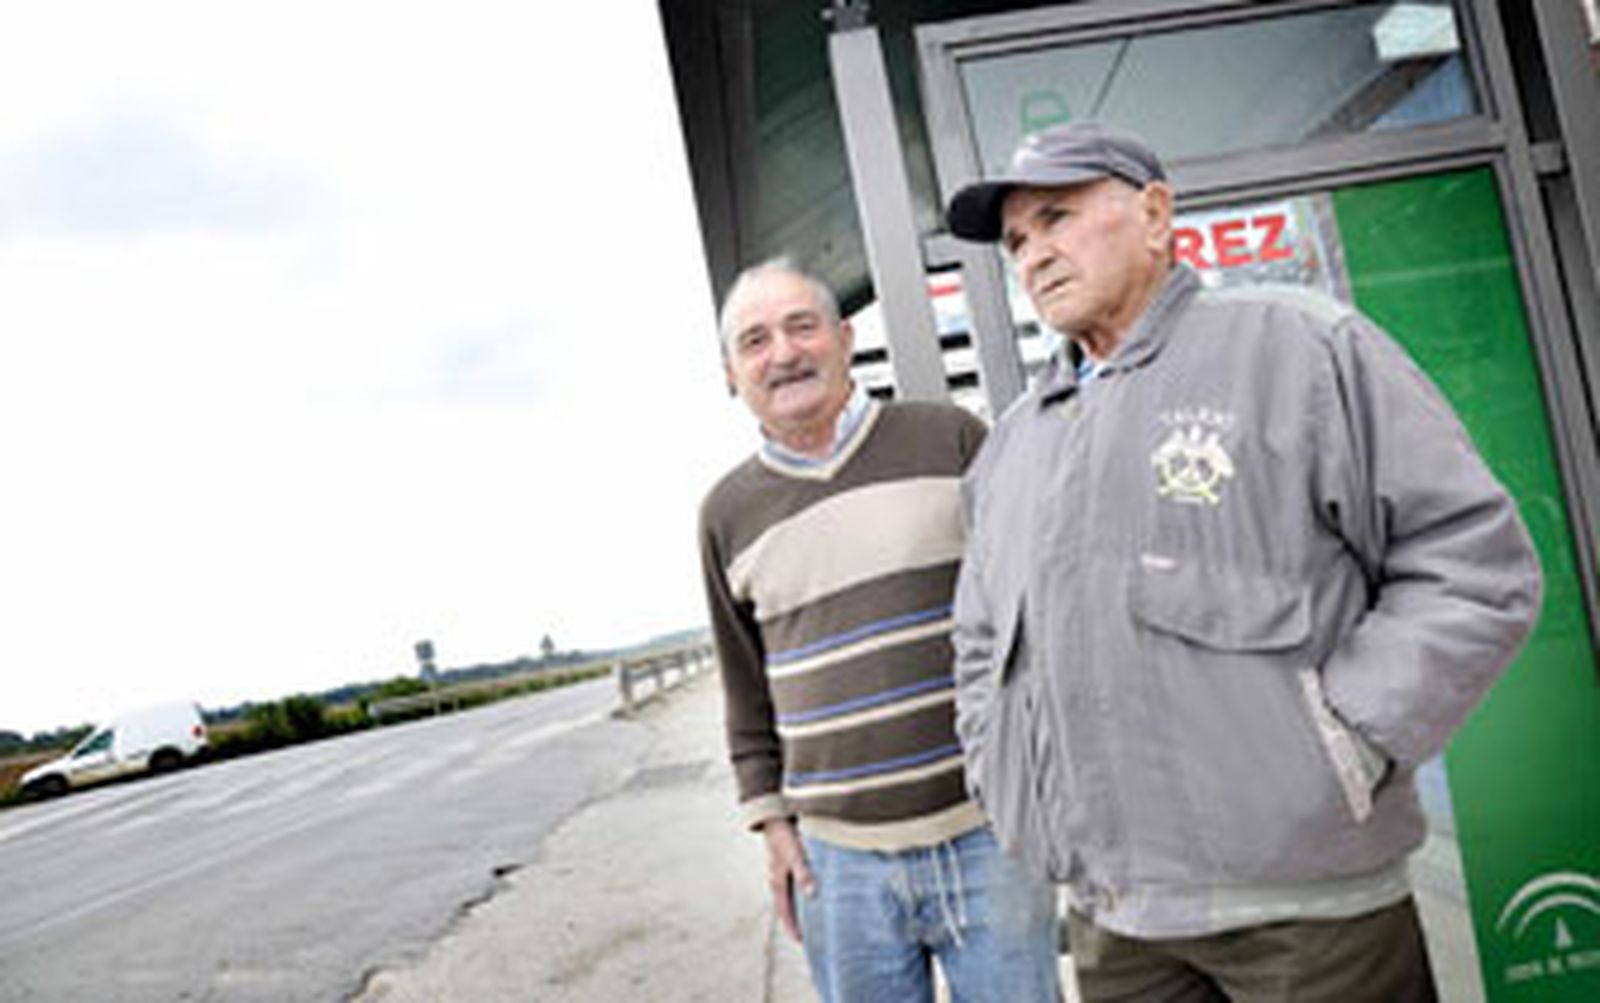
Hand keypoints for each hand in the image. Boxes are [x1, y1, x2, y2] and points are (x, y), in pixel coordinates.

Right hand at [760, 818, 815, 942]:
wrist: (774, 817)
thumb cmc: (784, 836)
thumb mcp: (795, 855)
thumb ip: (803, 873)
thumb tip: (811, 894)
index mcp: (777, 883)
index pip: (784, 912)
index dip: (792, 927)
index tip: (800, 941)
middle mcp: (777, 881)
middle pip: (786, 907)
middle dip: (795, 922)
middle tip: (807, 935)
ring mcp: (780, 873)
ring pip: (790, 897)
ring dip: (798, 908)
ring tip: (811, 919)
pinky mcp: (786, 865)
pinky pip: (792, 886)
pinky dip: (801, 894)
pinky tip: (811, 894)